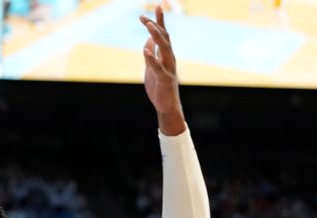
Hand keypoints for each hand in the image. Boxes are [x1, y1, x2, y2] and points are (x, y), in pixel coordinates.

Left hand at [141, 6, 184, 130]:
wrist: (166, 106)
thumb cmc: (159, 87)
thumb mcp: (151, 68)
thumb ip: (150, 55)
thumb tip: (148, 42)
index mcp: (166, 55)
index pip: (162, 35)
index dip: (157, 22)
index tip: (149, 11)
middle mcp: (170, 59)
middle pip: (164, 38)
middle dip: (157, 25)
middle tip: (147, 14)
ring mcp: (169, 68)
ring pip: (164, 49)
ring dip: (157, 37)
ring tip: (149, 26)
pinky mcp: (165, 79)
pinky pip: (158, 67)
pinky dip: (152, 59)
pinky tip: (146, 51)